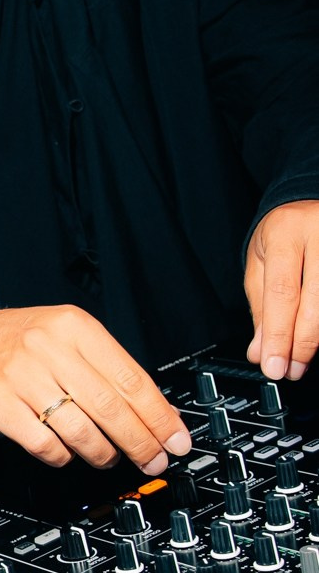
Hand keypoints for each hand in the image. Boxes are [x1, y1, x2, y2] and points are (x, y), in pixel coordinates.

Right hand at [0, 304, 190, 473]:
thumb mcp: (67, 335)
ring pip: (80, 429)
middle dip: (140, 442)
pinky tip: (68, 455)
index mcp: (75, 328)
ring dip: (104, 453)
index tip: (175, 439)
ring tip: (111, 459)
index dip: (159, 416)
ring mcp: (22, 378)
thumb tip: (152, 412)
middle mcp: (49, 349)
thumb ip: (105, 367)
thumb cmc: (20, 342)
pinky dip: (63, 456)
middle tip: (154, 460)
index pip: (130, 378)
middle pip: (110, 407)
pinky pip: (44, 443)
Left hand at [245, 200, 318, 381]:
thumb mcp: (261, 261)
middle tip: (290, 370)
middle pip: (315, 302)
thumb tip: (260, 350)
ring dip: (318, 339)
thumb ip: (261, 305)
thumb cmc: (285, 233)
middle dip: (301, 344)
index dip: (279, 334)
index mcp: (287, 232)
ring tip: (303, 360)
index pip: (282, 292)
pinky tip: (318, 340)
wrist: (312, 203)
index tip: (273, 366)